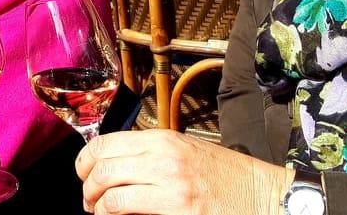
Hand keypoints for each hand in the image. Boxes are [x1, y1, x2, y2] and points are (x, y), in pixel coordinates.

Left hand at [75, 129, 292, 214]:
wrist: (263, 195)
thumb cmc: (226, 175)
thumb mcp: (186, 150)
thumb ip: (152, 152)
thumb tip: (114, 161)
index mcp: (163, 139)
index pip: (104, 143)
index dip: (85, 161)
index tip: (84, 174)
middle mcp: (163, 158)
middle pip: (101, 169)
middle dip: (87, 188)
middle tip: (90, 200)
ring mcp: (170, 186)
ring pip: (109, 194)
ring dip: (97, 207)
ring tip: (100, 212)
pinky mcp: (178, 210)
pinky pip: (127, 210)